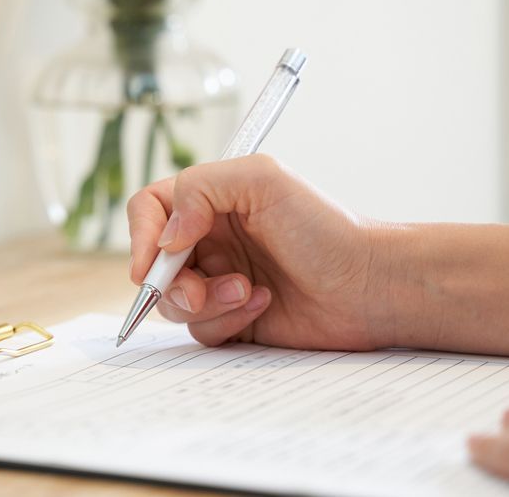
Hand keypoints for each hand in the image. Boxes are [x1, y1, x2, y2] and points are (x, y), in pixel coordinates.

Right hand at [126, 154, 391, 347]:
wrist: (369, 285)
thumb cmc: (326, 227)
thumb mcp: (262, 180)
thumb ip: (201, 189)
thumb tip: (165, 237)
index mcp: (211, 200)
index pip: (150, 210)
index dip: (140, 236)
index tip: (148, 264)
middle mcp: (210, 238)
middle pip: (154, 263)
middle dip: (170, 281)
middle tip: (198, 290)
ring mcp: (219, 279)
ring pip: (174, 301)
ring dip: (206, 302)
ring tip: (247, 292)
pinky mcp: (233, 317)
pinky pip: (202, 329)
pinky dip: (226, 320)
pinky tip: (263, 305)